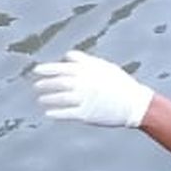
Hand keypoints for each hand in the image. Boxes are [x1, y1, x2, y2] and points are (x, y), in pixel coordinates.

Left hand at [32, 50, 154, 126]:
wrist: (135, 103)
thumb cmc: (120, 83)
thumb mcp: (104, 67)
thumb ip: (84, 61)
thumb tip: (67, 56)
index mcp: (88, 71)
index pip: (62, 68)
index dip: (47, 69)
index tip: (36, 70)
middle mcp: (84, 84)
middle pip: (58, 83)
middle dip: (45, 83)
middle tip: (37, 85)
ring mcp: (84, 99)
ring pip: (60, 98)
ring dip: (48, 98)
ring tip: (41, 99)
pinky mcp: (86, 114)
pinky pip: (66, 113)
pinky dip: (56, 113)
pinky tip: (48, 113)